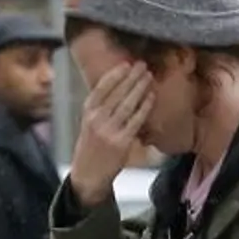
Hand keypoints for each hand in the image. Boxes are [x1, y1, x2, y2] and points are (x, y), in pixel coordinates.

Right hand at [68, 62, 152, 206]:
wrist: (88, 174)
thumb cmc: (91, 147)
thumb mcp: (88, 123)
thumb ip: (101, 108)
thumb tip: (120, 87)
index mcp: (87, 113)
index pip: (101, 88)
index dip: (115, 75)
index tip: (126, 64)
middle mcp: (96, 120)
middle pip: (116, 93)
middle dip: (131, 77)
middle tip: (142, 65)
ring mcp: (109, 131)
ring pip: (127, 104)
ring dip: (139, 88)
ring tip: (148, 76)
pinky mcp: (121, 142)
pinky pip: (136, 120)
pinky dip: (144, 107)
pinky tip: (151, 97)